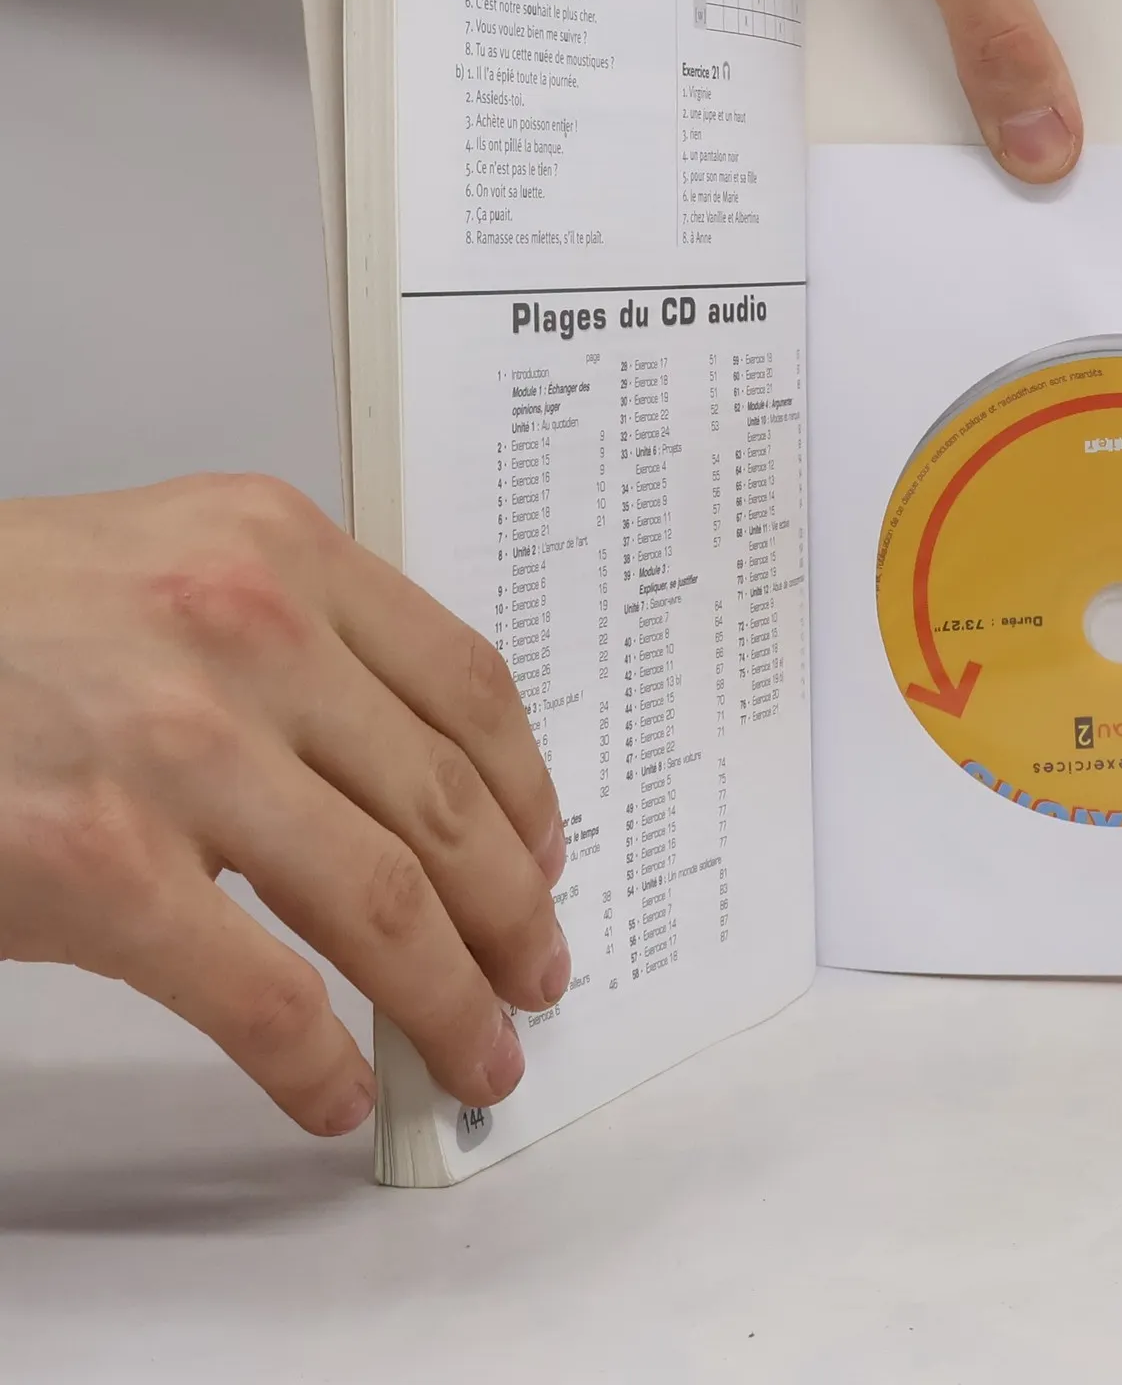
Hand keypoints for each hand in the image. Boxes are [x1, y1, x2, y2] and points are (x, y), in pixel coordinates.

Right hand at [0, 476, 568, 1134]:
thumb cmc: (0, 620)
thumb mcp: (172, 567)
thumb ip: (296, 639)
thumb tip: (406, 781)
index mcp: (280, 551)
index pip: (467, 686)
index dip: (528, 793)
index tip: (546, 857)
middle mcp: (250, 634)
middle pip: (445, 803)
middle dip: (512, 913)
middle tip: (533, 973)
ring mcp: (178, 750)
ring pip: (385, 903)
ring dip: (450, 1000)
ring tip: (476, 1049)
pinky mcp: (99, 866)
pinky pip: (261, 993)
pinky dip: (314, 1062)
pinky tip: (333, 1091)